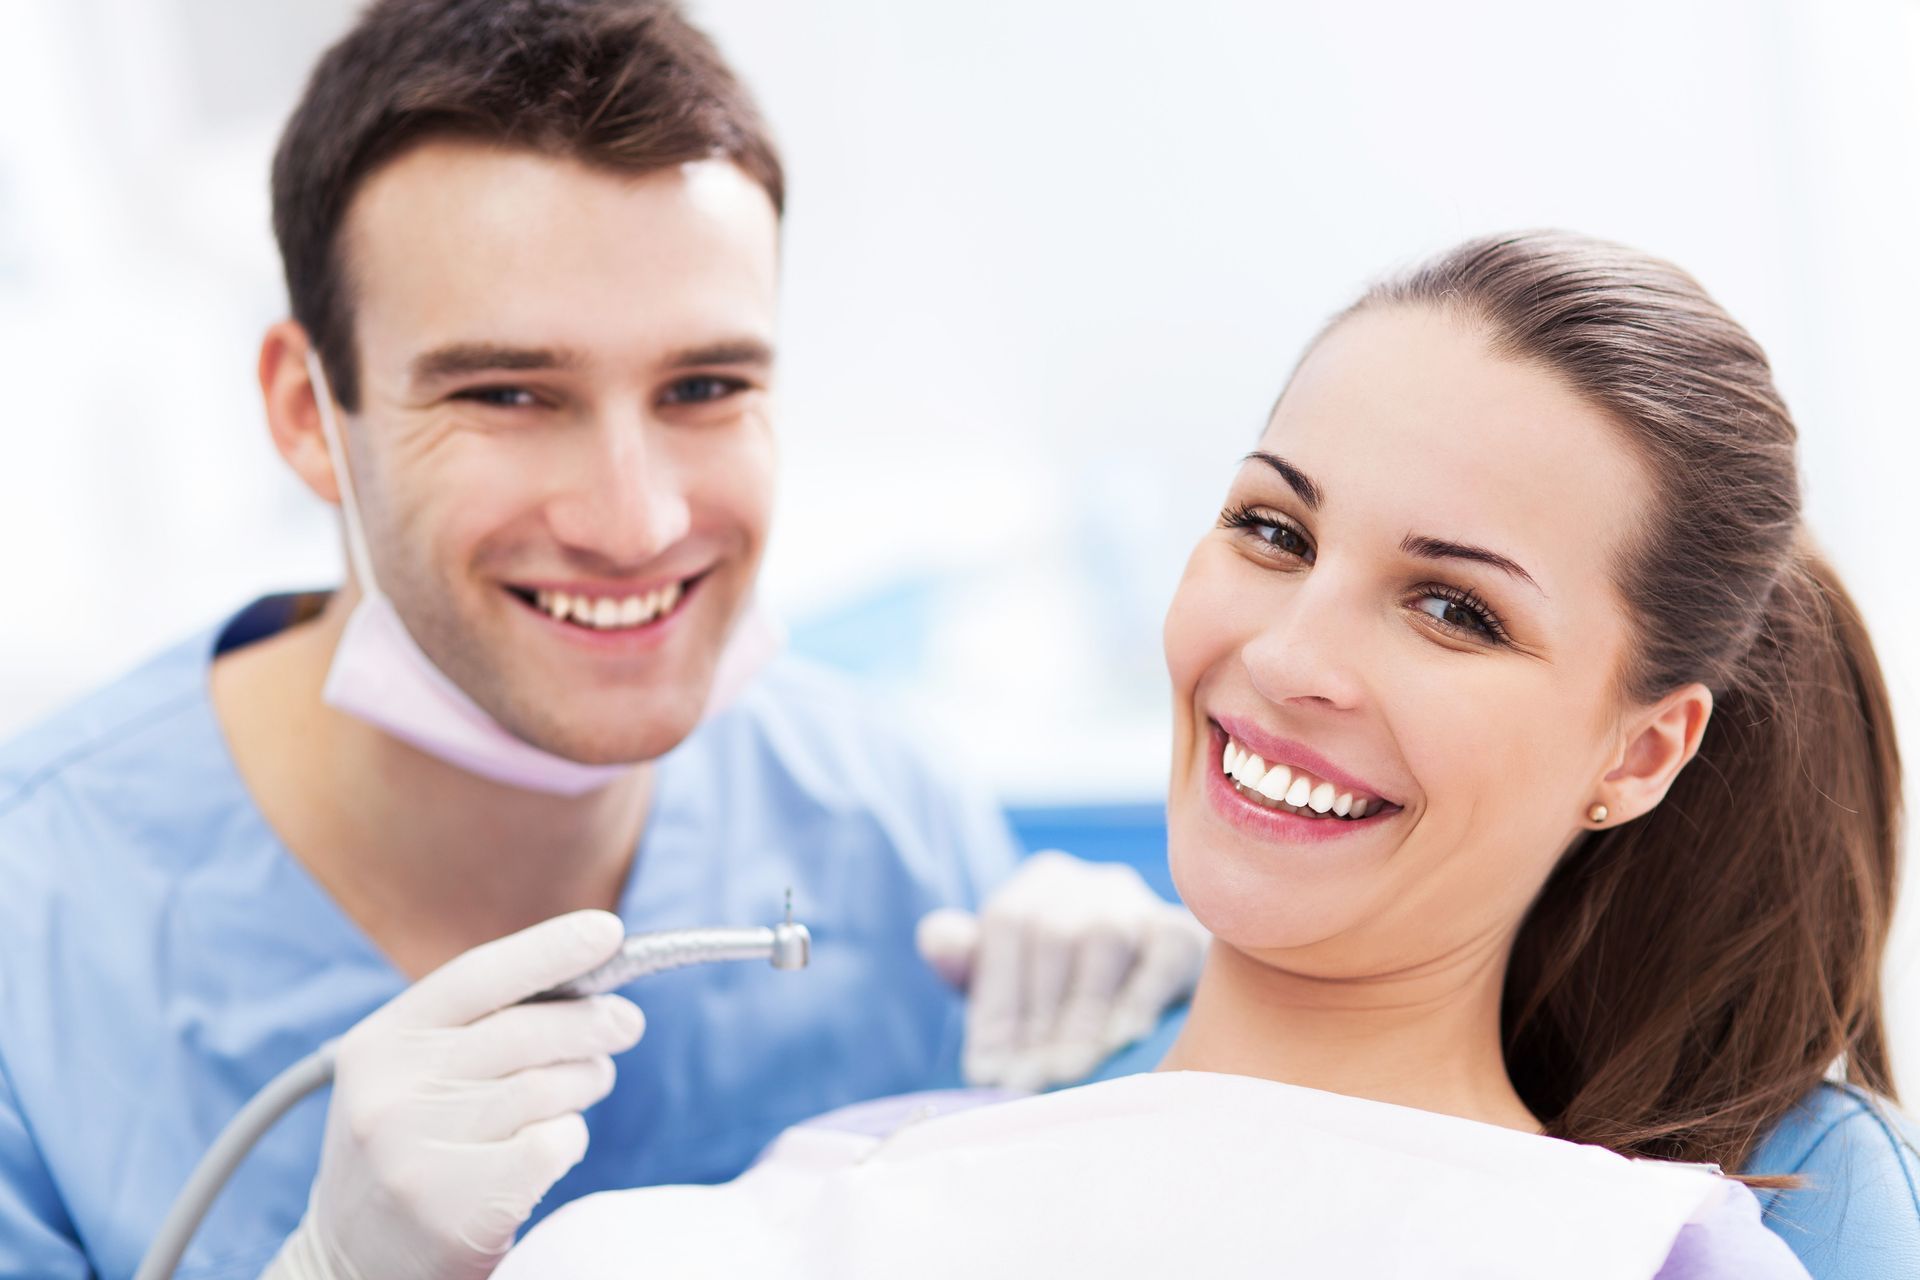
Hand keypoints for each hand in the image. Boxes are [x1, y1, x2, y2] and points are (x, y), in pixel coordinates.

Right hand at [264, 911, 645, 1279]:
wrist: (353, 1262)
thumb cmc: (413, 1145)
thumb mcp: (414, 1074)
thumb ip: (480, 1024)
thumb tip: (589, 979)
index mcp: (380, 1043)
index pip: (475, 977)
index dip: (548, 949)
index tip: (609, 932)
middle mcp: (390, 1093)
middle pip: (526, 1032)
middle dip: (593, 1022)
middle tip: (626, 1023)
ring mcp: (419, 1152)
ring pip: (548, 1088)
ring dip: (584, 1083)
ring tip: (584, 1085)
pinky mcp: (457, 1206)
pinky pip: (554, 1144)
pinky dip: (569, 1139)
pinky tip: (548, 1148)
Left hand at [917, 851, 1208, 1091]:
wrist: (1156, 982)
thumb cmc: (1062, 985)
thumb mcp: (1006, 974)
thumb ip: (965, 959)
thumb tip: (936, 940)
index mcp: (1039, 883)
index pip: (1006, 925)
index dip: (995, 999)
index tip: (985, 1067)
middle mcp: (1089, 882)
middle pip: (1053, 936)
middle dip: (1037, 1017)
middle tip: (1026, 1081)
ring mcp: (1139, 902)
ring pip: (1104, 939)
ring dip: (1082, 1011)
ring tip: (1067, 1071)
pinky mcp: (1183, 931)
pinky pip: (1165, 953)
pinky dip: (1141, 996)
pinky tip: (1123, 1039)